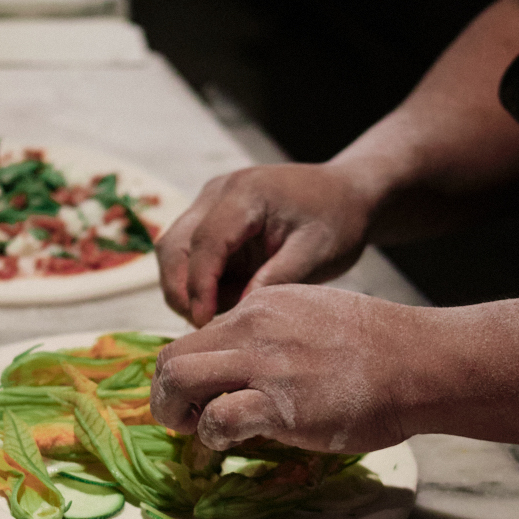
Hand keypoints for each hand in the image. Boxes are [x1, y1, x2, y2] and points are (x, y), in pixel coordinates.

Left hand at [150, 286, 413, 453]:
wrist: (420, 361)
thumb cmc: (380, 348)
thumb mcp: (316, 317)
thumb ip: (277, 334)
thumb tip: (250, 368)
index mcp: (262, 305)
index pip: (199, 333)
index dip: (189, 368)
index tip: (197, 395)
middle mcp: (253, 326)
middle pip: (172, 354)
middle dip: (165, 391)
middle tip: (180, 417)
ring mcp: (262, 363)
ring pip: (178, 378)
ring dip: (173, 411)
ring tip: (192, 430)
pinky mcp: (276, 403)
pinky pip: (216, 418)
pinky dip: (211, 435)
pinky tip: (227, 443)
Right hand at [156, 162, 378, 327]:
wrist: (345, 195)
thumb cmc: (337, 221)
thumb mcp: (315, 255)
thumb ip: (276, 280)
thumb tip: (237, 314)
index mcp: (246, 193)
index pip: (205, 242)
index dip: (199, 287)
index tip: (205, 323)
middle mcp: (218, 192)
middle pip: (173, 246)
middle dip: (182, 291)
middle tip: (207, 327)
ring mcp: (209, 203)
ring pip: (173, 251)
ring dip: (187, 288)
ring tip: (225, 311)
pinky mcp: (210, 217)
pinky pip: (187, 253)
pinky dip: (199, 281)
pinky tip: (230, 296)